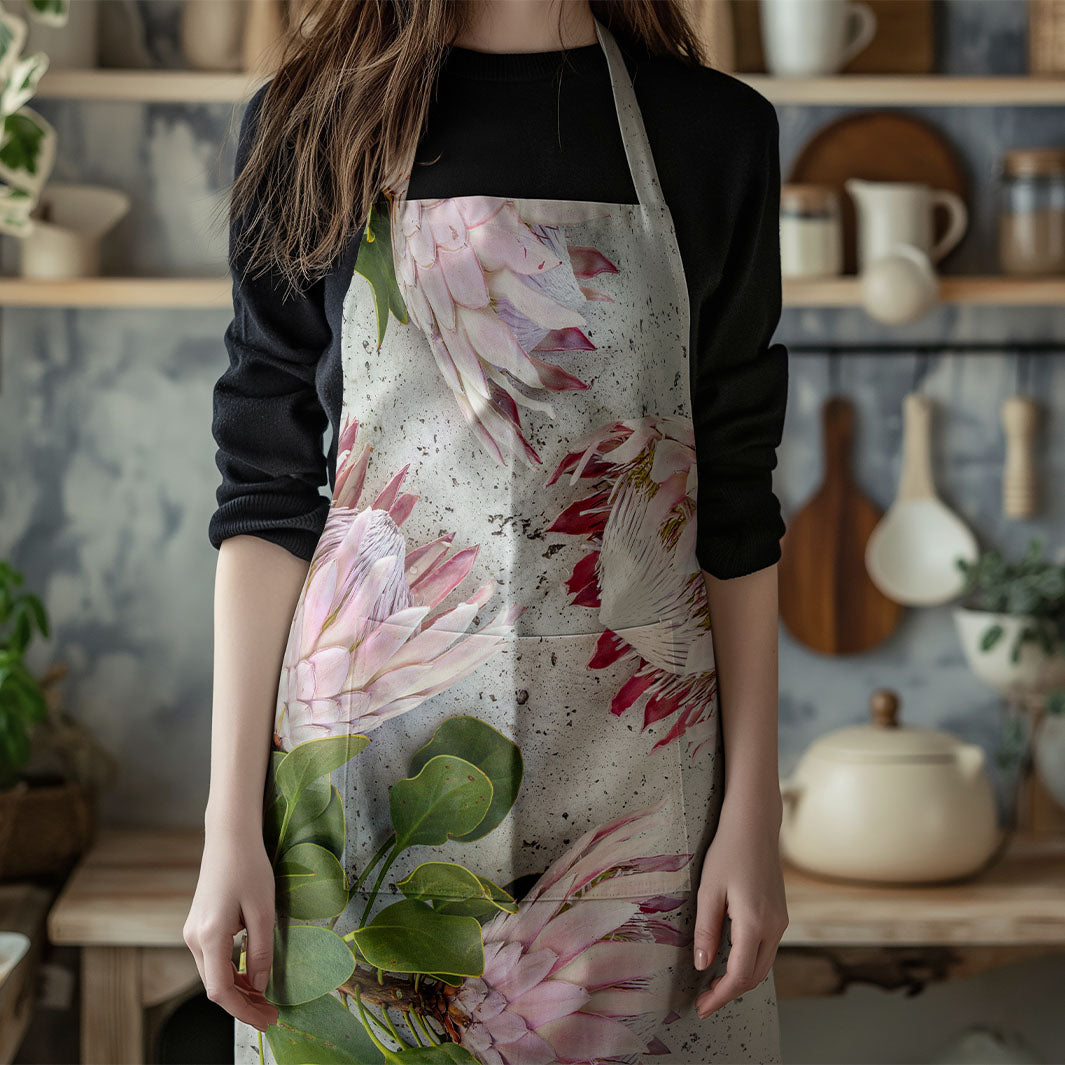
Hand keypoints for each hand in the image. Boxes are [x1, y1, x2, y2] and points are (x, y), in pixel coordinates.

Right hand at [183, 820, 278, 1032]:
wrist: (229, 837)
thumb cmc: (249, 867)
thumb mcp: (263, 910)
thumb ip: (261, 951)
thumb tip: (260, 986)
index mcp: (209, 936)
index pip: (221, 990)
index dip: (244, 1010)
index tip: (267, 1019)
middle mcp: (193, 938)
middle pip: (215, 986)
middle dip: (243, 1004)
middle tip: (271, 1013)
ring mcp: (192, 932)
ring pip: (212, 974)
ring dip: (238, 989)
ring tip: (265, 999)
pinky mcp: (197, 925)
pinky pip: (212, 959)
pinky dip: (231, 972)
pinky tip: (250, 976)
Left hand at [692, 795, 787, 1018]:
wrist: (755, 824)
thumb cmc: (728, 851)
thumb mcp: (708, 889)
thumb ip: (706, 930)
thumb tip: (702, 965)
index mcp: (755, 922)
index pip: (740, 975)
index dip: (720, 996)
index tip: (701, 1008)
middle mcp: (774, 926)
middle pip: (755, 976)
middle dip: (729, 993)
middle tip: (703, 1001)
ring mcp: (781, 921)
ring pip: (763, 965)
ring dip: (740, 979)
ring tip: (712, 985)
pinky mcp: (780, 914)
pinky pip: (766, 949)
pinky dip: (749, 963)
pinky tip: (729, 961)